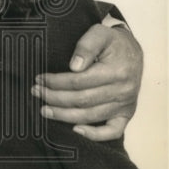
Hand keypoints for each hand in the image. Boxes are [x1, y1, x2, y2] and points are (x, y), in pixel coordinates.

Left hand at [32, 24, 142, 140]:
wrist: (132, 51)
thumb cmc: (113, 43)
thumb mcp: (100, 33)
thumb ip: (86, 46)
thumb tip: (74, 66)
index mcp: (117, 71)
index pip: (79, 81)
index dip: (56, 81)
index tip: (40, 78)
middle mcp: (123, 91)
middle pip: (81, 100)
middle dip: (54, 98)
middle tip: (36, 92)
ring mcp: (125, 104)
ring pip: (90, 116)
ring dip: (64, 116)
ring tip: (44, 110)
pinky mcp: (126, 113)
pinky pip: (112, 131)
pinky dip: (94, 135)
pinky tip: (76, 130)